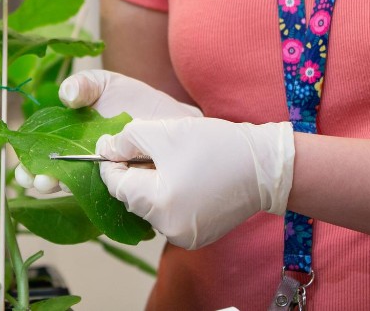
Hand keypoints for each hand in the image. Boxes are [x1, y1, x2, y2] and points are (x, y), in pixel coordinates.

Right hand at [15, 70, 201, 192]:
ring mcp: (101, 181)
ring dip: (61, 190)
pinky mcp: (123, 194)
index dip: (28, 165)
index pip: (41, 157)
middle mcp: (81, 165)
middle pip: (53, 178)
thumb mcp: (106, 85)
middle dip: (40, 181)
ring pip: (75, 191)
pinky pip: (105, 202)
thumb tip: (67, 96)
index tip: (22, 168)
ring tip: (51, 184)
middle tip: (38, 179)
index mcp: (69, 142)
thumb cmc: (136, 102)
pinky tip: (85, 192)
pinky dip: (93, 200)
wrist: (173, 121)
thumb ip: (83, 85)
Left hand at [96, 116, 294, 249]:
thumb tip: (105, 150)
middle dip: (133, 173)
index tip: (115, 145)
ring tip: (171, 162)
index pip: (115, 184)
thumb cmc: (214, 145)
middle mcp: (169, 229)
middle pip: (132, 198)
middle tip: (148, 149)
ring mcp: (184, 237)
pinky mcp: (198, 237)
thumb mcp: (162, 132)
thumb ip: (126, 140)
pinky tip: (186, 178)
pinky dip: (170, 198)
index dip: (111, 162)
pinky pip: (169, 216)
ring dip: (151, 185)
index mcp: (158, 204)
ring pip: (150, 208)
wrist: (263, 165)